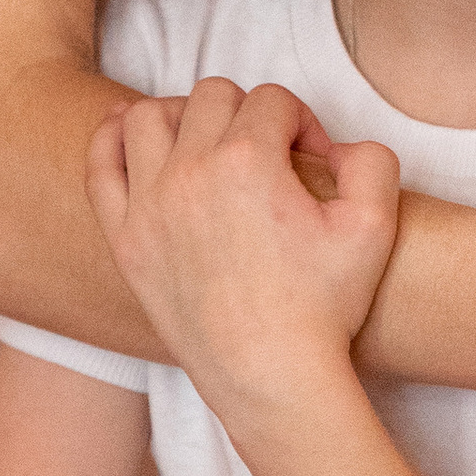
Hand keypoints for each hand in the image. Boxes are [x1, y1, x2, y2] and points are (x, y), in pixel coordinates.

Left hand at [86, 81, 400, 408]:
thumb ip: (372, 160)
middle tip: (268, 155)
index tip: (313, 162)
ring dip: (182, 116)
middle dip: (247, 113)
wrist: (271, 378)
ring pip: (148, 117)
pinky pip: (100, 167)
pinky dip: (110, 139)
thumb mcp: (375, 226)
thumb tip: (337, 144)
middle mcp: (190, 173)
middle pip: (211, 97)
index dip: (303, 122)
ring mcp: (148, 206)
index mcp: (249, 161)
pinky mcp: (126, 240)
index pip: (272, 100)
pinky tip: (129, 132)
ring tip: (206, 142)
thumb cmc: (324, 307)